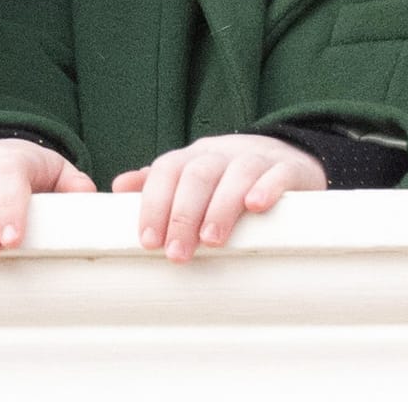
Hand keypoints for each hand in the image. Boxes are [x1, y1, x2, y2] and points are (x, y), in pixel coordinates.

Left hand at [112, 134, 325, 262]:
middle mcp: (222, 153)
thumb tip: (118, 186)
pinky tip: (254, 207)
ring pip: (236, 174)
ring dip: (220, 206)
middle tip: (177, 253)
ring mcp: (256, 158)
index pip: (167, 171)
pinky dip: (266, 187)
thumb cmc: (228, 176)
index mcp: (194, 157)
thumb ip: (158, 183)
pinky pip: (277, 173)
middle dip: (183, 215)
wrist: (286, 155)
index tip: (148, 241)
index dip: (154, 204)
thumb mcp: (192, 175)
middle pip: (198, 174)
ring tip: (211, 240)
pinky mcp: (289, 169)